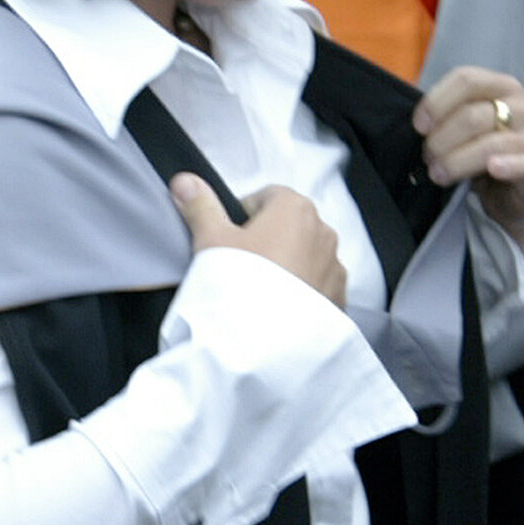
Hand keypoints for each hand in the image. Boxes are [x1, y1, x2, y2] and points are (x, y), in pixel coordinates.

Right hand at [173, 176, 345, 311]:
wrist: (266, 342)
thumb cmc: (241, 283)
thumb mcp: (211, 239)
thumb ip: (200, 206)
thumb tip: (185, 182)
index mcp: (294, 207)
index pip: (266, 197)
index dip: (242, 216)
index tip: (229, 238)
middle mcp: (322, 231)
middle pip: (287, 226)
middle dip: (266, 240)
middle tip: (240, 266)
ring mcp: (334, 266)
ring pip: (304, 255)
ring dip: (286, 265)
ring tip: (258, 290)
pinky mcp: (338, 297)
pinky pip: (317, 285)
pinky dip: (301, 291)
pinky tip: (277, 307)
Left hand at [416, 66, 523, 244]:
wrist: (516, 195)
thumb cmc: (484, 154)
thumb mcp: (466, 129)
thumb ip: (447, 116)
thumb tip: (417, 120)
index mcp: (503, 87)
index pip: (467, 80)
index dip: (436, 102)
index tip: (418, 127)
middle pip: (472, 115)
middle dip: (441, 139)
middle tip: (428, 158)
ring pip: (490, 143)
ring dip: (455, 161)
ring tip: (438, 174)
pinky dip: (508, 166)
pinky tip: (492, 170)